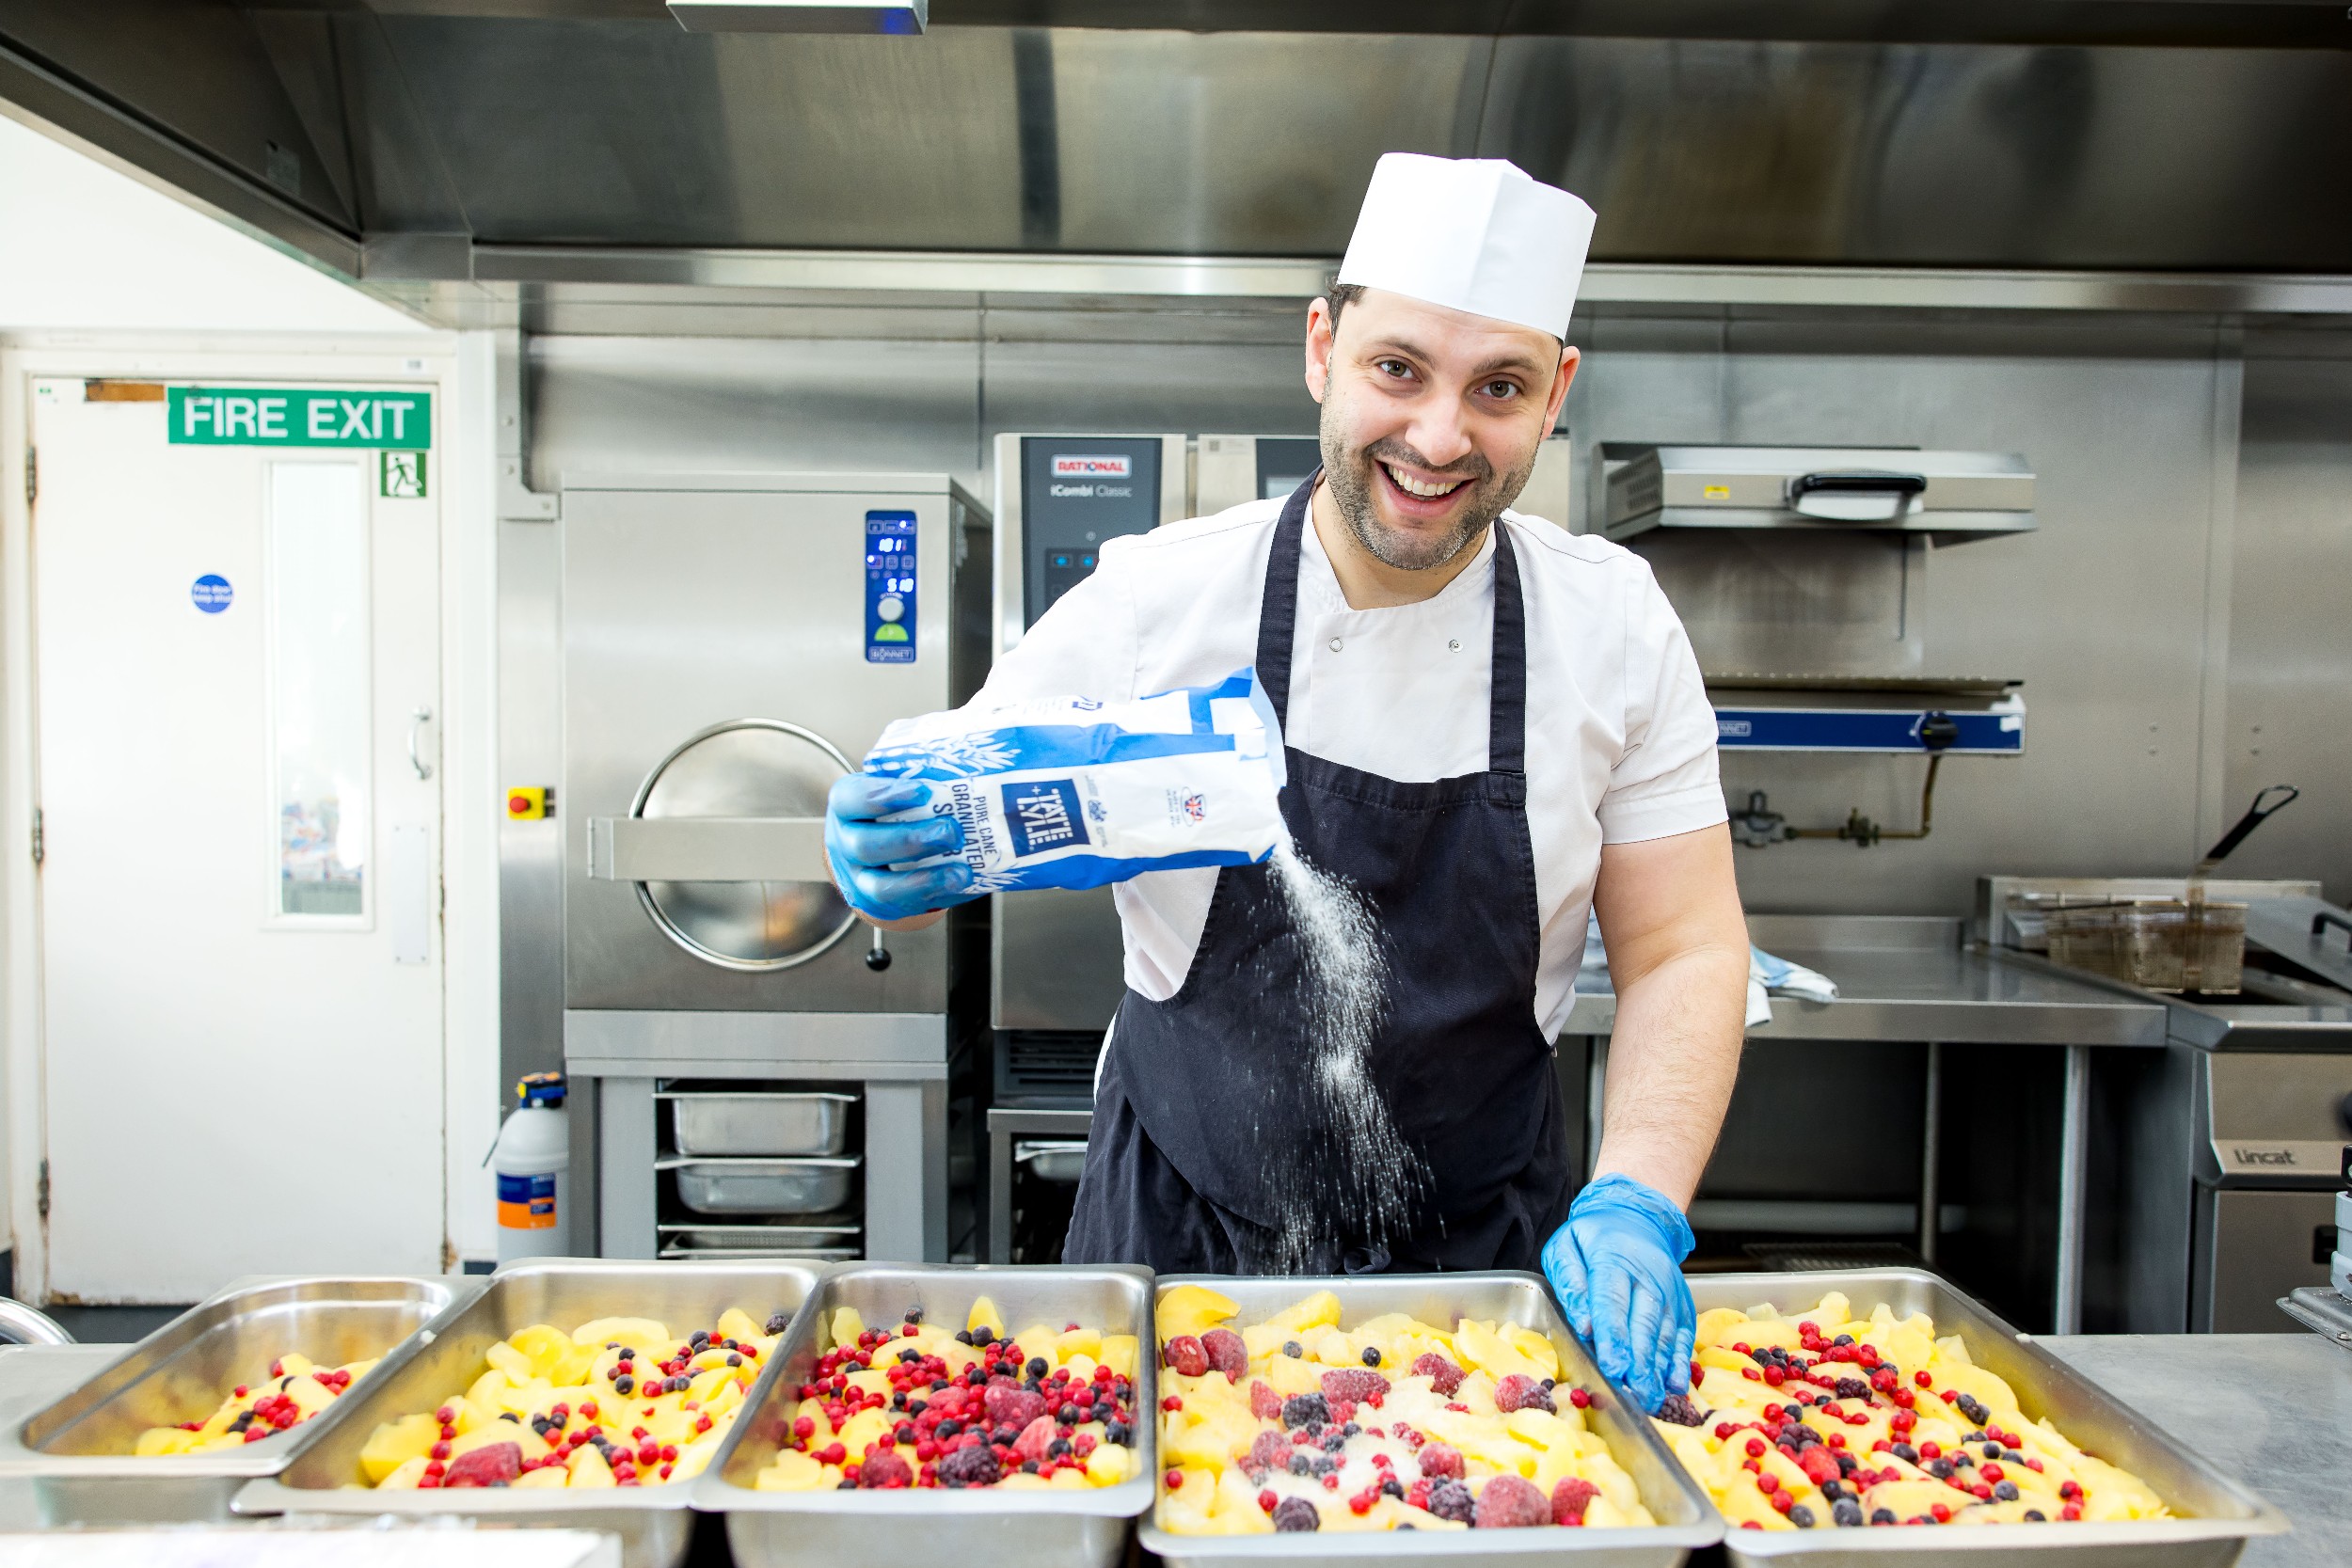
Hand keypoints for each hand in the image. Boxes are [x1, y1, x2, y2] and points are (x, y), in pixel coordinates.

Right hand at [824, 775, 973, 923]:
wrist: (878, 848)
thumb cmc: (893, 808)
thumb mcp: (896, 784)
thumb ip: (919, 773)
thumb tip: (968, 761)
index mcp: (846, 805)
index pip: (852, 799)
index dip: (885, 795)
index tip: (923, 790)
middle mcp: (844, 843)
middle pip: (865, 845)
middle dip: (911, 840)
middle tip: (950, 830)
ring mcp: (858, 877)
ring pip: (881, 886)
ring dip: (923, 879)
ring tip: (959, 871)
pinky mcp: (878, 904)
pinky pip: (903, 906)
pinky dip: (934, 895)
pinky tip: (958, 884)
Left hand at [1541, 1172, 1695, 1414]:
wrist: (1637, 1217)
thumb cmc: (1593, 1237)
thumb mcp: (1566, 1246)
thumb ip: (1570, 1282)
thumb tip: (1583, 1323)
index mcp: (1613, 1259)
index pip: (1612, 1303)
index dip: (1614, 1338)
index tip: (1613, 1367)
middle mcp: (1647, 1276)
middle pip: (1643, 1323)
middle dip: (1640, 1362)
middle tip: (1635, 1395)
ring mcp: (1669, 1290)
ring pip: (1664, 1332)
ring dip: (1659, 1368)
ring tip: (1652, 1398)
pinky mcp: (1681, 1303)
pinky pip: (1683, 1333)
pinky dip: (1680, 1360)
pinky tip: (1675, 1384)